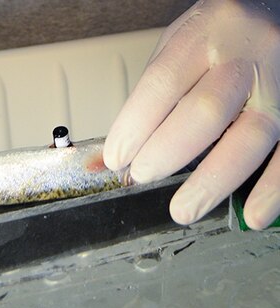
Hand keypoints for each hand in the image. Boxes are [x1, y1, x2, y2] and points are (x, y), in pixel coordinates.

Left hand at [104, 0, 279, 228]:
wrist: (279, 10)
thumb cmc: (225, 34)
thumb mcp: (183, 42)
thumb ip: (155, 93)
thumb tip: (117, 155)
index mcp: (208, 31)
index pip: (163, 82)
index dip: (135, 126)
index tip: (116, 158)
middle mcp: (250, 53)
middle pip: (206, 110)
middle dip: (167, 152)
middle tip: (144, 175)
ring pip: (252, 135)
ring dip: (213, 180)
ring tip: (184, 209)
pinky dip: (272, 188)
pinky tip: (253, 215)